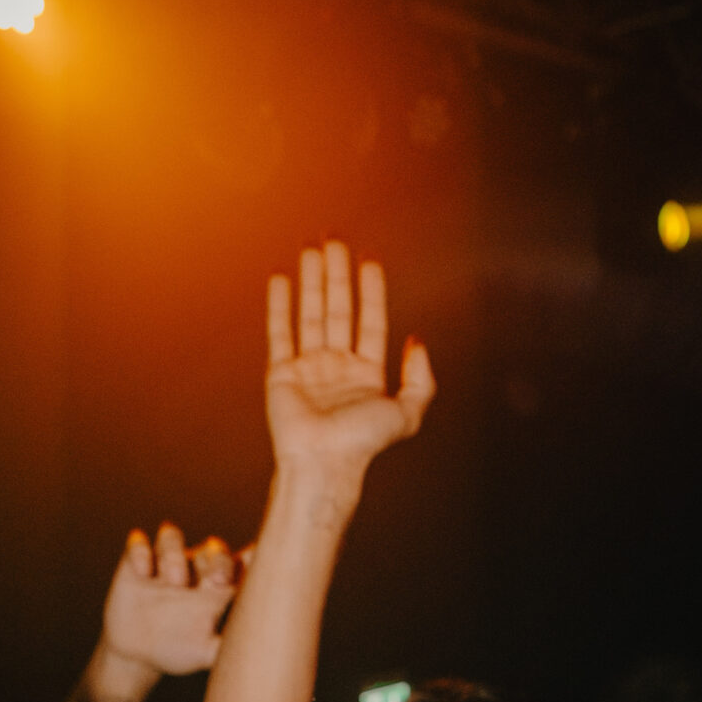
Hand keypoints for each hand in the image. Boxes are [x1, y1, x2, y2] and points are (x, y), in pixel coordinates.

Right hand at [102, 523, 244, 679]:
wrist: (139, 654)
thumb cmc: (181, 650)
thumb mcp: (206, 653)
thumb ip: (228, 645)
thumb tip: (256, 646)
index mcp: (219, 586)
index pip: (240, 564)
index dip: (250, 559)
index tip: (254, 561)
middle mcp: (195, 568)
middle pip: (213, 548)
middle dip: (218, 559)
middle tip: (216, 580)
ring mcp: (165, 562)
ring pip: (173, 537)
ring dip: (175, 554)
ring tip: (174, 582)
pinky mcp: (135, 563)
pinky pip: (138, 543)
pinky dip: (140, 551)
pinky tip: (143, 573)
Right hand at [267, 244, 434, 498]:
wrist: (323, 462)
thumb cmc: (363, 443)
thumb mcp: (408, 413)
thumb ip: (422, 380)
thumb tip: (417, 340)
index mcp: (367, 373)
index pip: (370, 321)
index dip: (371, 291)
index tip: (369, 260)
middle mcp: (338, 367)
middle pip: (338, 309)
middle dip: (337, 273)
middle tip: (335, 239)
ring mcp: (309, 368)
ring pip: (311, 313)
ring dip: (311, 280)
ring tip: (311, 248)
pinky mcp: (281, 373)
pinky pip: (280, 332)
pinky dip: (279, 305)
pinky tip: (281, 278)